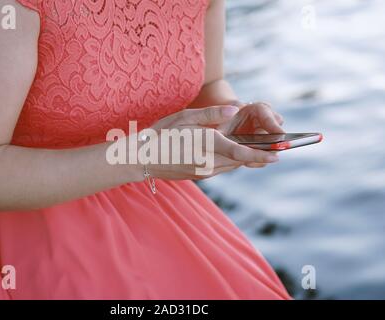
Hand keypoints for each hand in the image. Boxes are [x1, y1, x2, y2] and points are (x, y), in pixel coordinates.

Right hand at [141, 105, 279, 180]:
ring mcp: (203, 172)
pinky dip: (230, 162)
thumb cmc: (160, 134)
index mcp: (207, 145)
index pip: (241, 151)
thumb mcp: (185, 117)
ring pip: (231, 166)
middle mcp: (208, 162)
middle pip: (239, 160)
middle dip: (257, 156)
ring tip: (257, 152)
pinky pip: (221, 169)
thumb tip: (234, 111)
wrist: (141, 159)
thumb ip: (212, 114)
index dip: (261, 154)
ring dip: (244, 159)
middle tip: (274, 151)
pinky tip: (231, 154)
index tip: (277, 156)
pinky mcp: (199, 176)